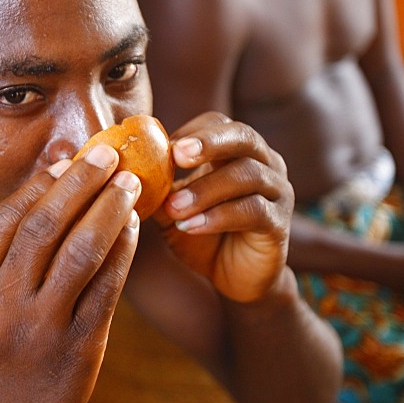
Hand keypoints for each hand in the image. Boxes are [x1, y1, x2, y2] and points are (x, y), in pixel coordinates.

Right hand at [0, 145, 139, 402]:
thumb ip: (2, 254)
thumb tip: (48, 182)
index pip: (4, 219)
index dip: (39, 183)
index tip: (68, 159)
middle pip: (43, 225)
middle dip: (80, 182)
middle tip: (108, 155)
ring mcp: (39, 330)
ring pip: (80, 249)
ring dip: (109, 208)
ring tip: (130, 183)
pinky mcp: (79, 348)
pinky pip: (108, 285)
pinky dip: (123, 249)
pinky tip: (133, 227)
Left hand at [153, 112, 293, 302]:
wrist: (233, 279)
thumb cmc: (201, 234)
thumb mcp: (173, 208)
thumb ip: (158, 187)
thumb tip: (123, 169)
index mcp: (237, 151)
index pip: (219, 123)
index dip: (192, 130)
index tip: (163, 147)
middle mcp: (265, 164)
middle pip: (243, 136)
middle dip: (208, 142)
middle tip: (176, 155)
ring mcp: (277, 192)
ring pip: (247, 174)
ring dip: (205, 189)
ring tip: (174, 207)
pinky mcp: (280, 224)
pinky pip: (254, 211)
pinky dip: (218, 216)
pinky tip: (191, 227)